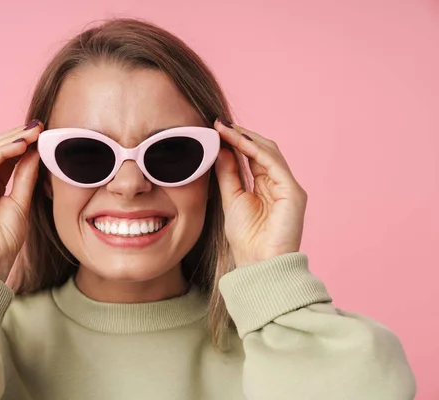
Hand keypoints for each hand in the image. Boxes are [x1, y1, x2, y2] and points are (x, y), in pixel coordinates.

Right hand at [0, 120, 42, 281]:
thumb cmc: (3, 242)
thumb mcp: (22, 203)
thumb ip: (26, 178)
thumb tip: (36, 153)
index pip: (9, 157)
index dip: (25, 144)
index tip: (44, 133)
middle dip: (19, 136)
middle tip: (40, 126)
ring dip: (13, 139)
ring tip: (34, 132)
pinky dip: (3, 152)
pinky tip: (21, 145)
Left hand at [213, 118, 307, 266]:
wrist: (259, 265)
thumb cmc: (246, 239)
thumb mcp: (231, 199)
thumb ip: (228, 174)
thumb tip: (220, 149)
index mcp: (265, 187)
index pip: (251, 157)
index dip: (234, 142)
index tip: (215, 130)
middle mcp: (278, 183)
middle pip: (261, 150)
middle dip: (239, 135)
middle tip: (218, 123)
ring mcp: (287, 186)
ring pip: (268, 151)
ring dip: (245, 137)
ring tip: (224, 128)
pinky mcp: (293, 191)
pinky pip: (273, 162)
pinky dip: (255, 149)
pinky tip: (237, 141)